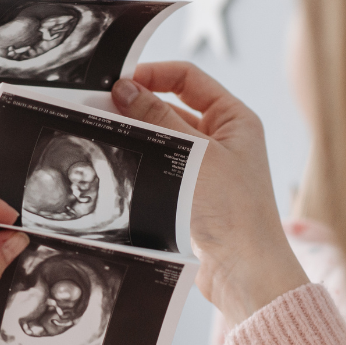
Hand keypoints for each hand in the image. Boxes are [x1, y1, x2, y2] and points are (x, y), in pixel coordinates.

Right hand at [113, 62, 307, 323]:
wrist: (245, 270)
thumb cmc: (233, 210)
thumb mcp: (192, 155)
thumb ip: (158, 119)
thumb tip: (126, 88)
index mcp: (235, 119)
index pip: (189, 78)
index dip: (153, 74)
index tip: (118, 81)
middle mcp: (224, 139)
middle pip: (173, 107)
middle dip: (138, 105)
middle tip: (100, 107)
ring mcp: (209, 167)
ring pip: (164, 139)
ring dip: (137, 135)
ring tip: (103, 133)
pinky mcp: (194, 194)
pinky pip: (163, 167)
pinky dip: (142, 162)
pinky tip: (118, 162)